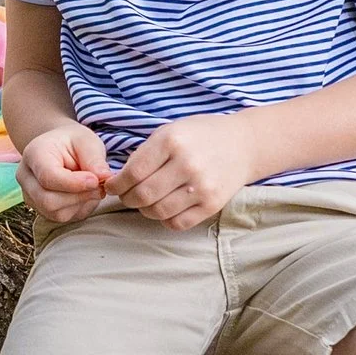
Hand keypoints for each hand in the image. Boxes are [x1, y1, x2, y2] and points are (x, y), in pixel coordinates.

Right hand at [17, 121, 115, 228]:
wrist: (60, 148)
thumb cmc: (73, 142)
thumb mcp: (86, 142)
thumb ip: (95, 159)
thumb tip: (105, 178)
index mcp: (34, 154)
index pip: (48, 177)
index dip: (74, 183)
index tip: (96, 180)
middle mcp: (26, 177)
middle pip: (48, 201)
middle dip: (79, 197)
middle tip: (100, 187)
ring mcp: (30, 196)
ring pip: (55, 213)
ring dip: (81, 204)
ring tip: (94, 189)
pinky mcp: (40, 208)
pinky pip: (61, 218)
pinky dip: (78, 210)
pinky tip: (85, 195)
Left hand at [116, 114, 252, 229]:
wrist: (243, 144)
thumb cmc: (200, 135)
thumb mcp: (170, 131)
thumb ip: (144, 154)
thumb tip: (117, 179)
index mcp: (172, 141)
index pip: (133, 173)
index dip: (117, 184)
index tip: (112, 186)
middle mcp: (187, 164)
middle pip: (143, 195)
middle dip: (128, 198)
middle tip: (127, 195)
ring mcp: (202, 186)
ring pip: (158, 212)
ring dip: (145, 210)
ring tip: (146, 201)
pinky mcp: (212, 204)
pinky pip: (178, 223)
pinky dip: (165, 220)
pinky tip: (165, 208)